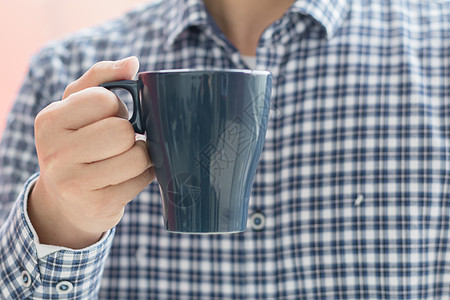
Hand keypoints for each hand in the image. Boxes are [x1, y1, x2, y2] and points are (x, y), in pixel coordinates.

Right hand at [28, 57, 154, 248]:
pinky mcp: (98, 205)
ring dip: (141, 156)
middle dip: (129, 135)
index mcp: (49, 121)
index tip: (107, 119)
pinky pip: (142, 180)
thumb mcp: (77, 108)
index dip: (116, 108)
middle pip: (122, 132)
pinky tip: (129, 176)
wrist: (66, 203)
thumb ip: (101, 78)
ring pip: (137, 157)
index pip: (105, 100)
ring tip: (126, 158)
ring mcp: (74, 183)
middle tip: (119, 142)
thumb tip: (131, 62)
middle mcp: (56, 152)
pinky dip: (144, 175)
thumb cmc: (77, 145)